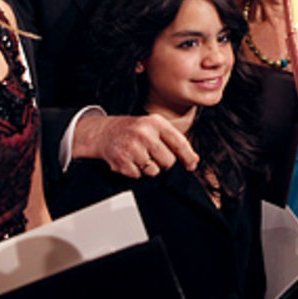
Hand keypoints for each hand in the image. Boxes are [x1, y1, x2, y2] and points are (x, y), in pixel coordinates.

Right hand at [76, 113, 199, 177]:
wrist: (104, 132)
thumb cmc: (132, 130)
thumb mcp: (153, 126)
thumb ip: (173, 140)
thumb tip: (193, 160)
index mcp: (155, 123)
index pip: (179, 143)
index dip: (188, 157)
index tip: (192, 165)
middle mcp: (144, 133)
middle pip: (168, 161)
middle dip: (164, 163)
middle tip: (154, 156)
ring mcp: (132, 147)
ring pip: (154, 171)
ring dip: (149, 168)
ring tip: (140, 157)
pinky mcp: (122, 160)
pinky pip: (139, 175)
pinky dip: (136, 171)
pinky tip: (130, 160)